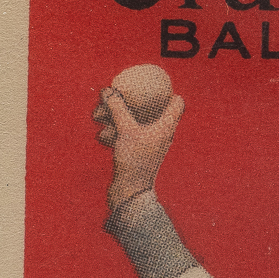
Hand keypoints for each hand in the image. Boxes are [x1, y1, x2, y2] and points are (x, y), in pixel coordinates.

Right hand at [93, 87, 184, 212]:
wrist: (131, 193)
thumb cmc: (135, 161)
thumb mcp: (126, 130)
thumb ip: (118, 108)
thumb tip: (108, 89)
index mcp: (167, 126)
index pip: (178, 103)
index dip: (170, 91)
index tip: (157, 84)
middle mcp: (162, 134)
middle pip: (153, 110)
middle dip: (133, 102)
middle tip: (119, 95)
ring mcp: (149, 145)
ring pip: (136, 123)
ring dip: (118, 117)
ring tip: (100, 115)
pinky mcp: (138, 154)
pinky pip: (127, 136)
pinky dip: (116, 132)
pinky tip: (103, 134)